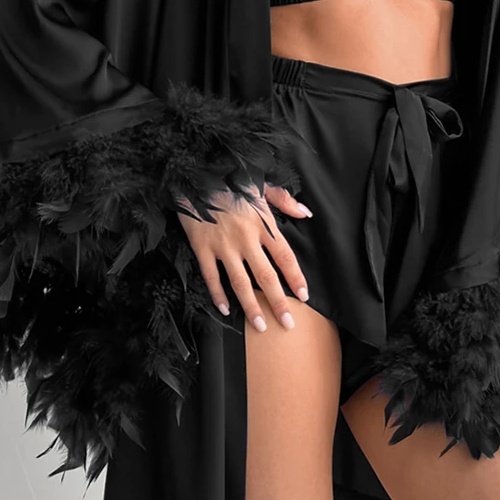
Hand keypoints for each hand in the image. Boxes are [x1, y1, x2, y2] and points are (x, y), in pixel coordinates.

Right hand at [176, 183, 312, 331]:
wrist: (195, 174)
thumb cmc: (230, 179)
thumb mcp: (261, 184)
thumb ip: (284, 200)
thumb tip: (305, 212)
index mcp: (262, 223)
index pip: (285, 256)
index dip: (296, 278)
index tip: (304, 296)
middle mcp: (245, 238)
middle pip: (266, 276)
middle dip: (278, 302)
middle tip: (288, 324)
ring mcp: (223, 245)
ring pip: (240, 282)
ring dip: (251, 307)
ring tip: (260, 326)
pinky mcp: (202, 247)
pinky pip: (211, 276)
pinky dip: (218, 294)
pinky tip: (225, 309)